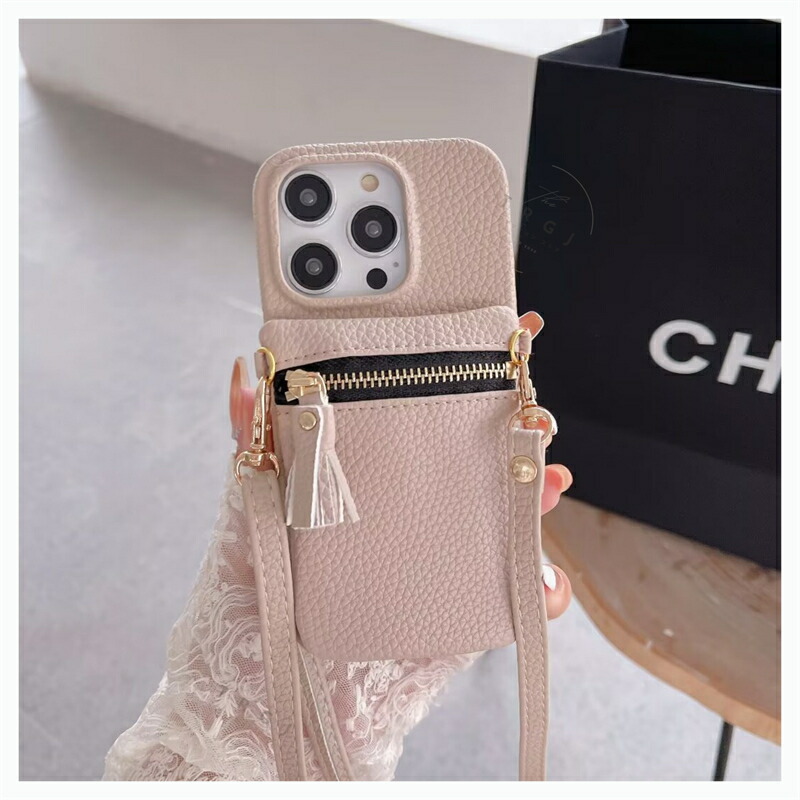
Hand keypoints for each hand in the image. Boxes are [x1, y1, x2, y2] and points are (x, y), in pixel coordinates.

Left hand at [231, 311, 573, 620]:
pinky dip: (543, 586)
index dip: (477, 370)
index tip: (515, 335)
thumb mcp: (255, 502)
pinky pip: (509, 590)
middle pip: (483, 452)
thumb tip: (244, 370)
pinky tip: (548, 583)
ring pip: (507, 511)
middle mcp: (414, 501)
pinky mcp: (455, 605)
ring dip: (539, 494)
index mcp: (376, 467)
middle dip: (520, 429)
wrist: (264, 688)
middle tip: (536, 420)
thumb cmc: (254, 586)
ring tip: (550, 484)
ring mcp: (439, 551)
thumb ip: (254, 439)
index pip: (431, 406)